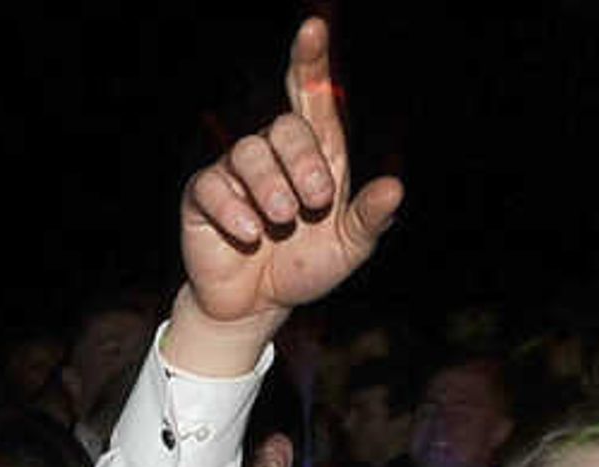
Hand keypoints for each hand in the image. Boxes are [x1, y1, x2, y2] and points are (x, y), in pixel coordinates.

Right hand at [176, 21, 403, 347]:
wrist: (255, 306)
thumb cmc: (304, 268)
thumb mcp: (348, 248)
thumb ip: (370, 219)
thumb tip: (395, 189)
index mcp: (314, 153)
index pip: (310, 94)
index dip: (310, 58)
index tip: (313, 27)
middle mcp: (273, 153)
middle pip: (284, 126)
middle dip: (303, 162)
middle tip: (314, 204)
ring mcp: (235, 172)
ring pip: (249, 152)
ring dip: (271, 188)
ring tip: (282, 222)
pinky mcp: (203, 197)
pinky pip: (214, 186)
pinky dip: (235, 211)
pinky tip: (250, 234)